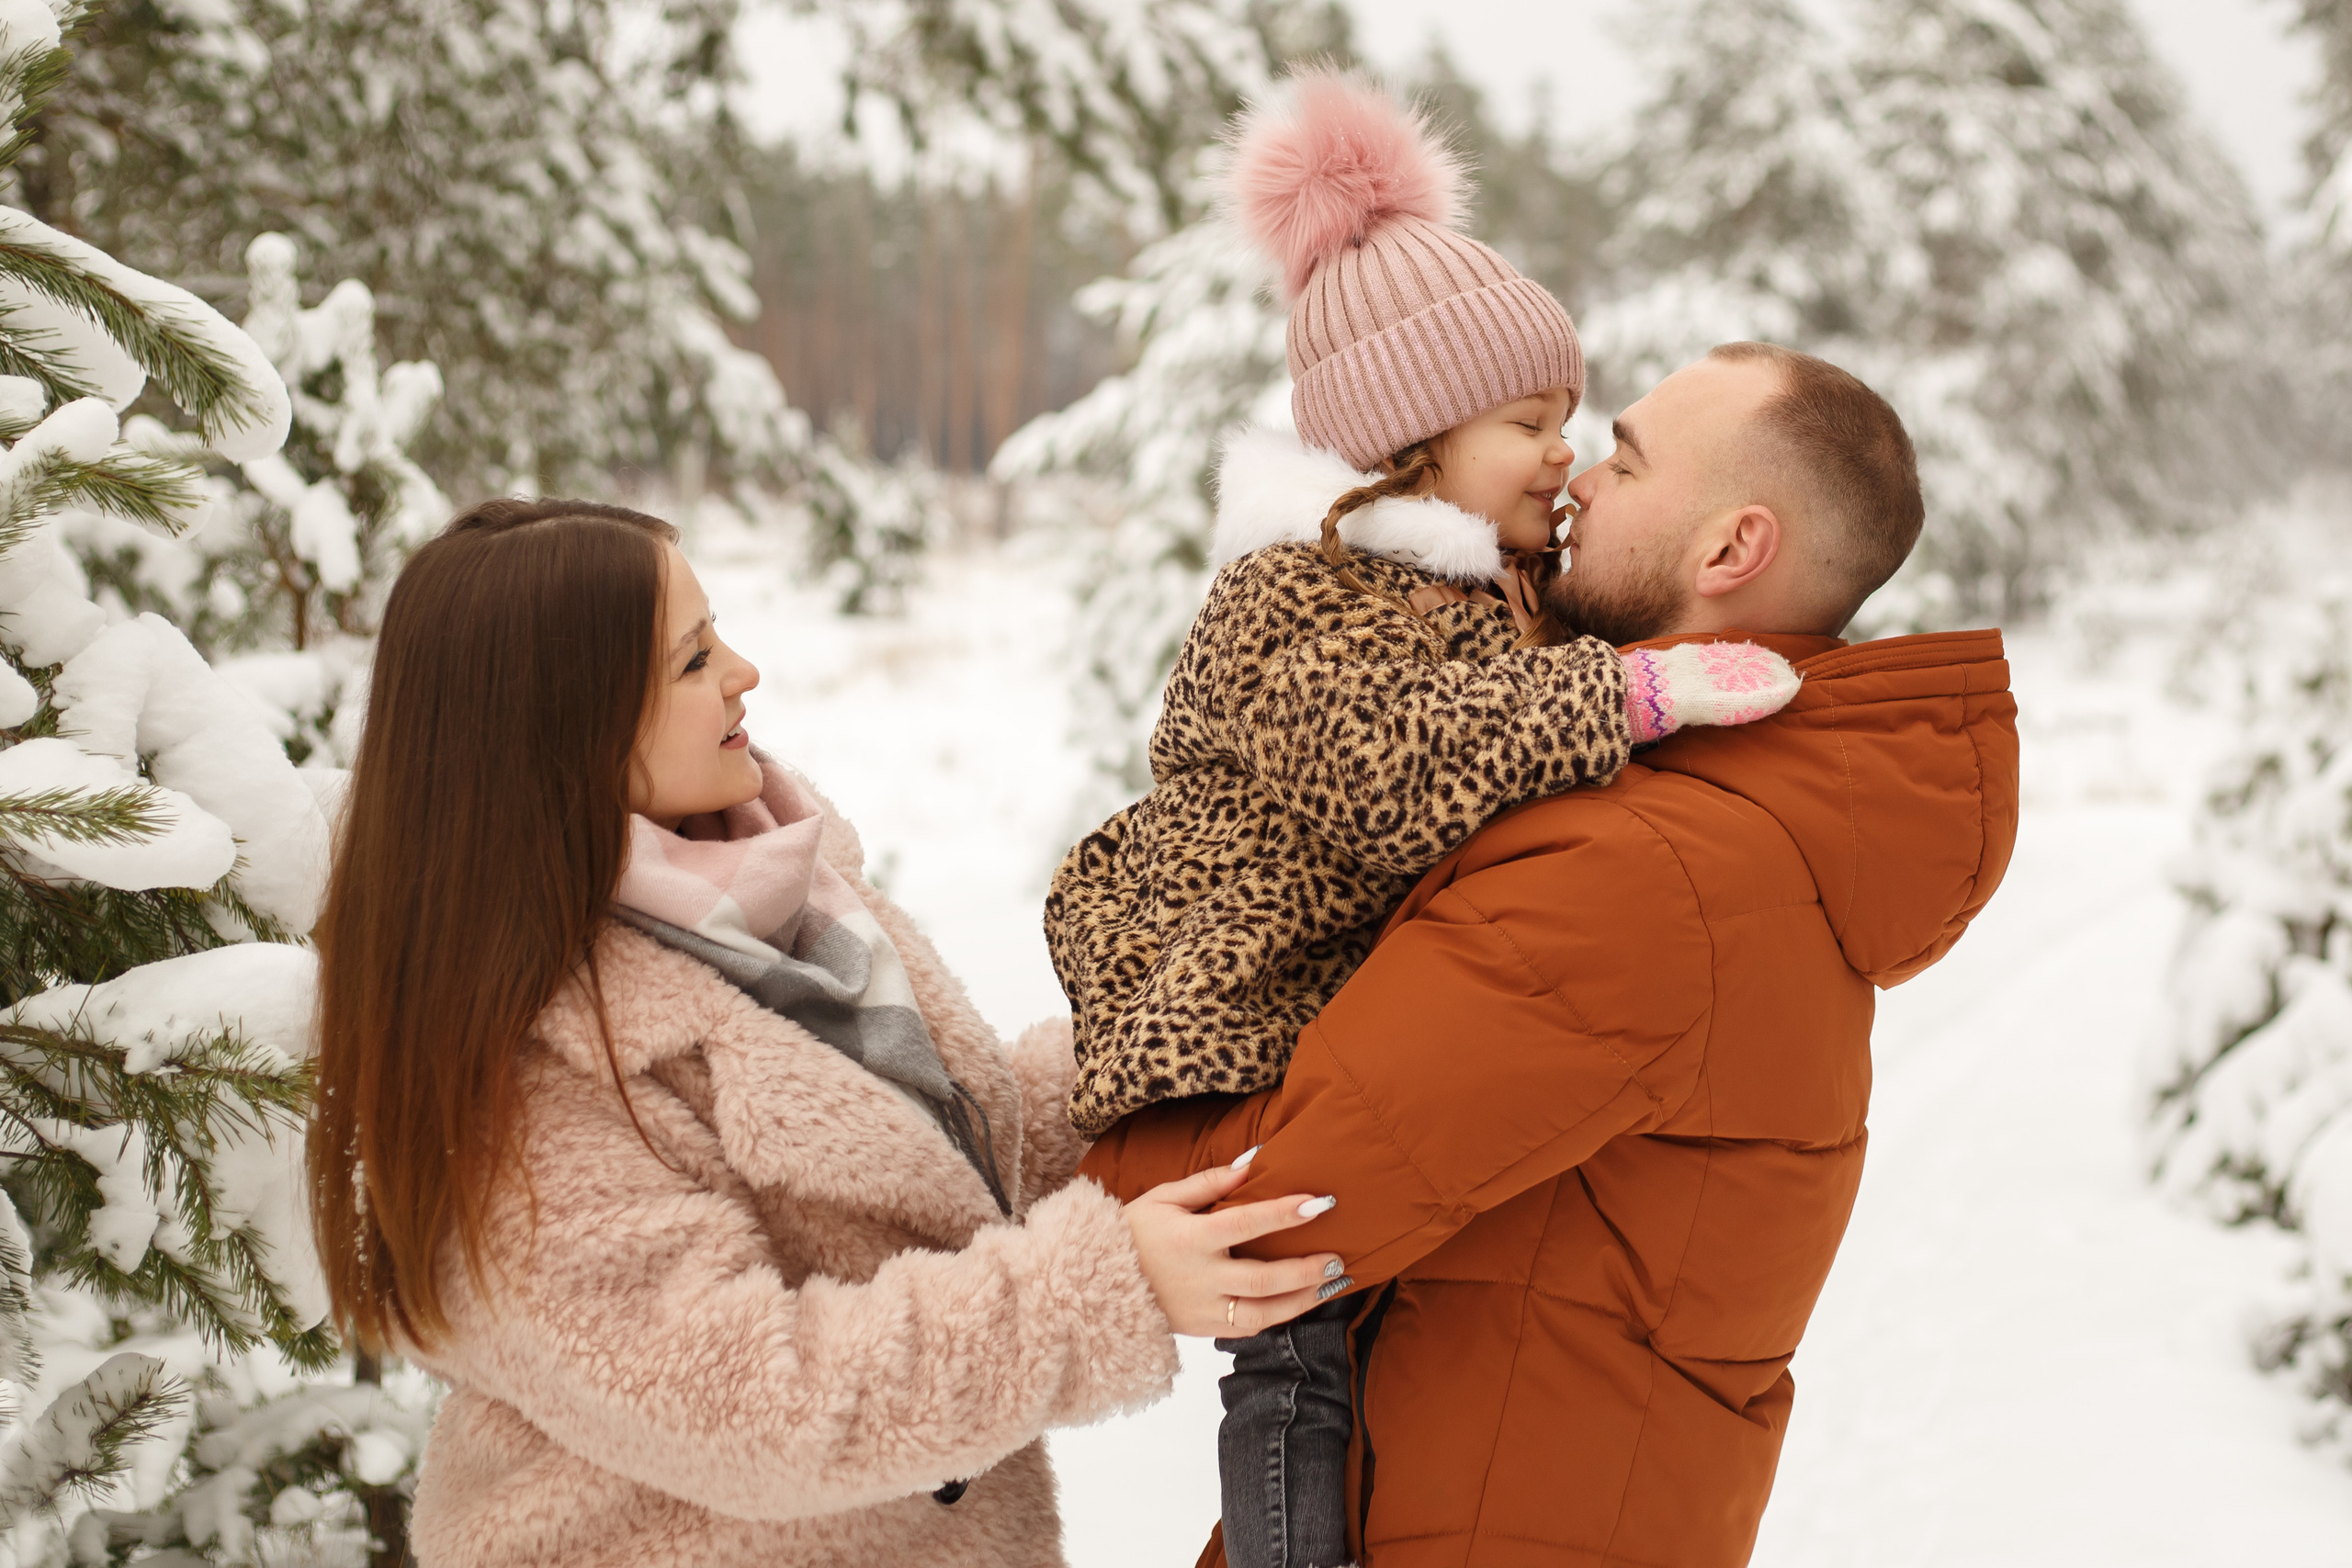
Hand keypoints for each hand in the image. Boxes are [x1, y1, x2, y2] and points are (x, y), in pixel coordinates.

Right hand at [1123, 1157, 1345, 1337]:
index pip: (1246, 1223)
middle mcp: (1201, 1277)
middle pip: (1263, 1278)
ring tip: (1332, 1283)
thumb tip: (1253, 1161)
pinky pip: (1250, 1329)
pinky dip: (1280, 1317)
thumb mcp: (1164, 1198)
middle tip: (1338, 1257)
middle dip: (1305, 1269)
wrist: (1093, 1286)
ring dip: (1303, 1300)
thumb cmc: (1133, 1233)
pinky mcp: (1205, 1330)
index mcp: (1191, 1238)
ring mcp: (1203, 1309)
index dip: (1284, 1212)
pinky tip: (1302, 1302)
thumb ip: (1210, 1182)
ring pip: (1263, 1313)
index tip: (1320, 1202)